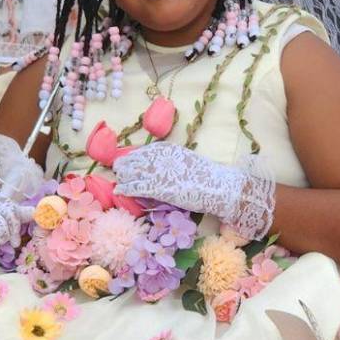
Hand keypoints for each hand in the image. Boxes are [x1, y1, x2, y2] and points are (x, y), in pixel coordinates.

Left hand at [112, 144, 274, 239]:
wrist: (220, 188)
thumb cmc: (207, 178)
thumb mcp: (188, 162)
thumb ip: (173, 162)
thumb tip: (158, 167)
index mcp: (170, 150)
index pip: (145, 150)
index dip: (134, 157)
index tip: (127, 162)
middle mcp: (163, 158)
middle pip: (135, 159)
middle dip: (125, 166)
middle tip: (120, 172)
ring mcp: (162, 172)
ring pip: (134, 172)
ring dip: (124, 176)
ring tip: (119, 180)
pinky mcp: (162, 188)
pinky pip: (139, 187)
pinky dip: (128, 188)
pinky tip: (120, 190)